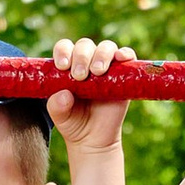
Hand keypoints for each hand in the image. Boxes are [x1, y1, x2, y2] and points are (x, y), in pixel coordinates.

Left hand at [47, 36, 135, 157]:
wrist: (94, 139)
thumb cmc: (73, 122)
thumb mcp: (60, 117)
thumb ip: (57, 106)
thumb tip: (64, 93)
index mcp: (68, 66)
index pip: (65, 48)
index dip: (63, 52)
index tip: (62, 66)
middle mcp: (87, 62)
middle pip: (85, 45)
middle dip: (81, 56)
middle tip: (79, 76)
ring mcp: (107, 66)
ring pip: (106, 48)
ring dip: (101, 55)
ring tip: (97, 72)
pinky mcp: (124, 74)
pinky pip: (127, 57)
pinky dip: (125, 53)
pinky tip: (120, 58)